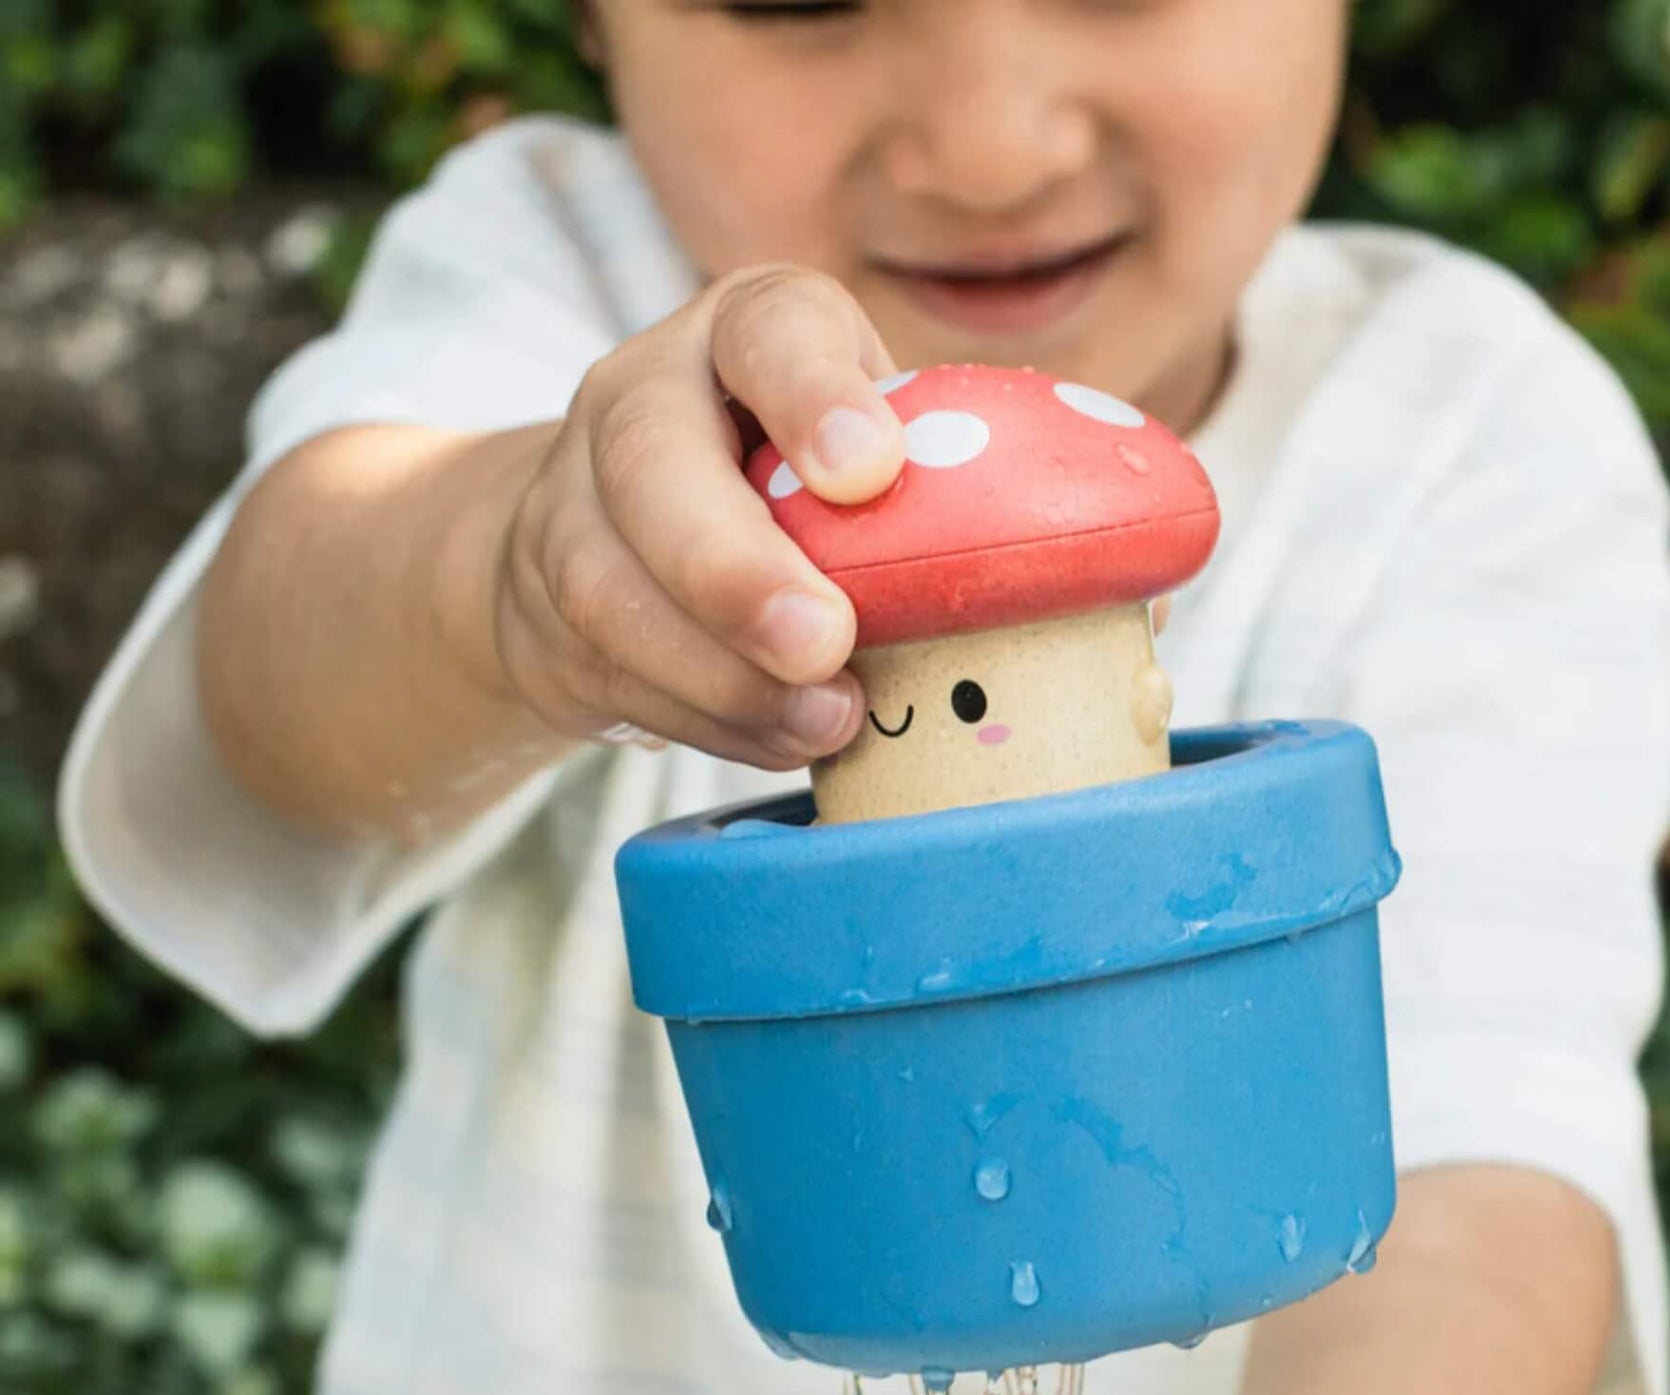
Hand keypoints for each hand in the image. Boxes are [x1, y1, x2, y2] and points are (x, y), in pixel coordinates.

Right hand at [493, 264, 907, 765]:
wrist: (617, 532)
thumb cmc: (792, 486)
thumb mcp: (858, 446)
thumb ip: (926, 486)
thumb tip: (1070, 575)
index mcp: (743, 334)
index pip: (768, 329)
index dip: (812, 395)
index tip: (869, 470)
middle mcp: (641, 397)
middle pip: (650, 464)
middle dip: (735, 568)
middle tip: (822, 640)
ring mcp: (575, 504)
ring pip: (611, 589)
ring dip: (723, 673)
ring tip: (825, 719)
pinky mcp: (550, 611)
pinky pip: (615, 675)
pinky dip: (708, 720)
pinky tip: (782, 739)